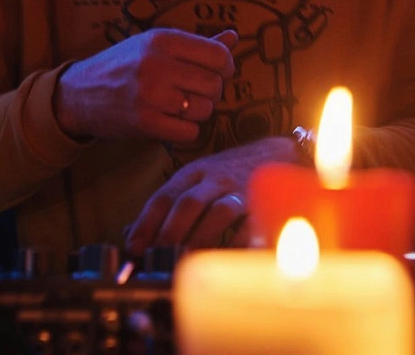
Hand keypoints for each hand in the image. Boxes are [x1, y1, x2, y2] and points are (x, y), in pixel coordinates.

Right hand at [54, 29, 236, 144]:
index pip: (219, 55)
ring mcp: (151, 95)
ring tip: (179, 106)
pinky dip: (186, 130)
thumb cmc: (123, 65)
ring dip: (198, 112)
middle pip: (215, 85)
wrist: (79, 94)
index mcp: (163, 40)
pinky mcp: (146, 123)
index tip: (215, 73)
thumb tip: (234, 37)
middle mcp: (158, 64)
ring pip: (205, 110)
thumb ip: (196, 44)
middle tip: (194, 92)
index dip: (225, 67)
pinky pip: (190, 132)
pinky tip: (171, 121)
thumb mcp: (154, 44)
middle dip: (211, 92)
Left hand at [125, 136, 297, 253]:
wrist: (281, 152)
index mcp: (194, 172)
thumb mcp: (200, 177)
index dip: (147, 221)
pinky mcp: (264, 202)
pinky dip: (239, 242)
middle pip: (188, 203)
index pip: (164, 195)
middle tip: (157, 258)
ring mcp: (240, 189)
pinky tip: (227, 259)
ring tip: (187, 263)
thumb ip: (173, 201)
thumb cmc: (232, 171)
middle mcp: (215, 178)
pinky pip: (251, 224)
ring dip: (200, 239)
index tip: (133, 246)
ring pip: (218, 212)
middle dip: (170, 232)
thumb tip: (134, 234)